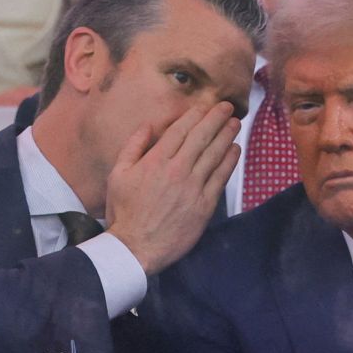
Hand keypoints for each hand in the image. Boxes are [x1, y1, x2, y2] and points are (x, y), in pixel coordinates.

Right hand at [105, 102, 240, 274]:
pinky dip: (230, 161)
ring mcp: (193, 187)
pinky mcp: (204, 205)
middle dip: (216, 118)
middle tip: (227, 107)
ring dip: (227, 135)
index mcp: (156, 161)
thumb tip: (148, 126)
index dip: (195, 115)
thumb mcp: (118, 174)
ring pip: (215, 154)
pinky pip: (221, 177)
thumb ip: (133, 147)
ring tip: (235, 123)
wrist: (136, 247)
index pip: (180, 130)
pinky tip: (235, 150)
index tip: (205, 105)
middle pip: (202, 137)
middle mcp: (177, 170)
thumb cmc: (124, 212)